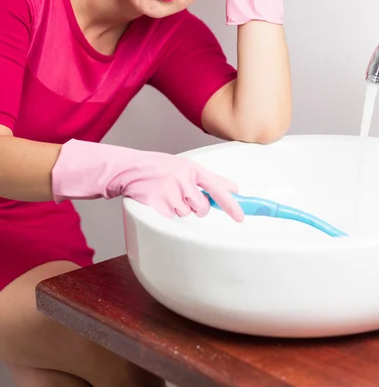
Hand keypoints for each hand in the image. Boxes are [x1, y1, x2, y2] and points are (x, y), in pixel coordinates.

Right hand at [52, 139, 244, 221]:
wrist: (129, 168)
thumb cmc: (160, 167)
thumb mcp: (186, 167)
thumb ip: (211, 179)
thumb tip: (236, 188)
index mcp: (192, 169)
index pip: (217, 188)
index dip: (231, 204)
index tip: (241, 218)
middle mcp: (182, 179)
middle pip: (202, 208)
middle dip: (194, 207)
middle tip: (181, 196)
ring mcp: (169, 191)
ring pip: (186, 215)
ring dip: (178, 210)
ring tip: (166, 196)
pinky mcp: (156, 204)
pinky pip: (170, 219)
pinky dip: (165, 215)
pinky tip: (157, 202)